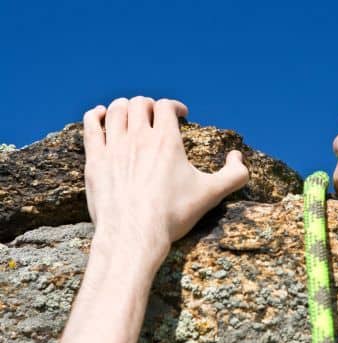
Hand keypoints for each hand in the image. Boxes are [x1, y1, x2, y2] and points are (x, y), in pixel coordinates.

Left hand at [83, 97, 248, 253]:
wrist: (134, 235)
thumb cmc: (174, 215)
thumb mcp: (212, 194)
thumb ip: (234, 175)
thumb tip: (238, 156)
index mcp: (166, 140)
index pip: (166, 106)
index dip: (174, 106)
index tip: (180, 115)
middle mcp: (138, 137)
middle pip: (140, 103)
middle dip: (150, 105)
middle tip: (155, 115)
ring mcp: (114, 147)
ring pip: (116, 110)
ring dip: (124, 107)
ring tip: (131, 113)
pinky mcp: (95, 161)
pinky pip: (91, 126)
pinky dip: (96, 115)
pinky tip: (101, 115)